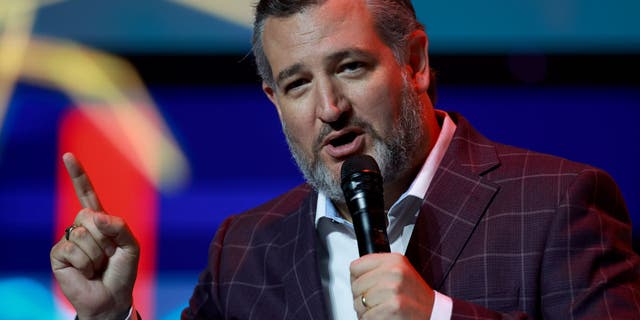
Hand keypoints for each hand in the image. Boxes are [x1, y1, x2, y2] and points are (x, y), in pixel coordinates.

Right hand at [50, 153, 139, 319]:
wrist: (112, 297)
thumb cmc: (122, 271)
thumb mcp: (131, 245)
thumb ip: (120, 226)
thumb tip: (95, 216)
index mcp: (99, 220)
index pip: (87, 194)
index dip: (78, 175)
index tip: (68, 156)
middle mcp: (81, 226)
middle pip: (90, 215)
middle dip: (105, 237)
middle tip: (108, 255)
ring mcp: (68, 240)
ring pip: (84, 234)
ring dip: (97, 253)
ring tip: (98, 265)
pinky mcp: (58, 255)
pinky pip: (73, 249)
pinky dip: (85, 262)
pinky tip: (85, 271)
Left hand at [350, 253, 434, 318]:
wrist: (433, 312)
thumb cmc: (414, 295)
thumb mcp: (400, 271)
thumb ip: (378, 268)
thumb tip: (354, 274)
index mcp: (394, 260)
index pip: (356, 267)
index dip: (357, 279)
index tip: (366, 285)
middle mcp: (394, 272)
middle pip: (355, 286)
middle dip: (361, 297)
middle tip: (374, 301)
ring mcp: (393, 289)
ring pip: (358, 303)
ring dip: (365, 311)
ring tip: (380, 309)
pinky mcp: (392, 308)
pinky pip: (367, 316)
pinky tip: (383, 316)